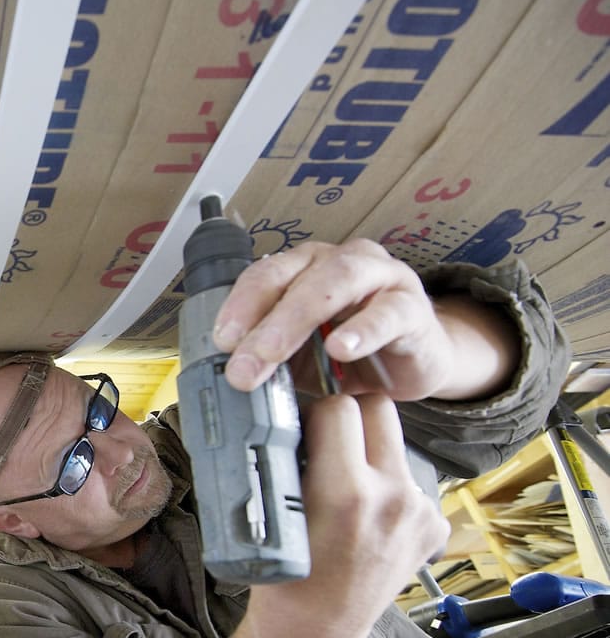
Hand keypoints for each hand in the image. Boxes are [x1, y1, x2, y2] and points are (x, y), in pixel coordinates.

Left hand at [210, 239, 489, 400]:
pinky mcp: (412, 306)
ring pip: (337, 281)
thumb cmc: (350, 352)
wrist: (415, 362)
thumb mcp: (301, 357)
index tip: (221, 342)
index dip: (239, 306)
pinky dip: (362, 330)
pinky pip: (387, 313)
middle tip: (243, 364)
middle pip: (295, 278)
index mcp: (305, 268)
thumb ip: (270, 357)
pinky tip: (341, 349)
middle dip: (262, 321)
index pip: (264, 276)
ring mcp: (381, 278)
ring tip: (275, 352)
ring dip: (299, 318)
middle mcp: (340, 261)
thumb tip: (228, 376)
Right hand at [254, 393, 449, 637]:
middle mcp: (394, 498)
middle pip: (378, 410)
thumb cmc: (283, 582)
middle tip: (324, 439)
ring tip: (342, 486)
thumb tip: (289, 418)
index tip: (301, 427)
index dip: (313, 412)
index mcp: (348, 494)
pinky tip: (363, 516)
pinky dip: (385, 487)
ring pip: (394, 445)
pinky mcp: (433, 525)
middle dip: (348, 416)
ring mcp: (419, 512)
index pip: (338, 407)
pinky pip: (408, 480)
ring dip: (368, 452)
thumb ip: (287, 464)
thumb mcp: (272, 517)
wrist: (315, 634)